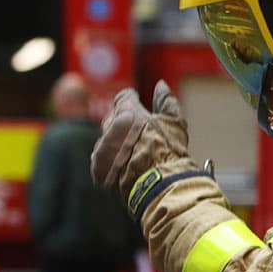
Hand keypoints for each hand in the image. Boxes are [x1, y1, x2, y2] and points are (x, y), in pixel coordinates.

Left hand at [91, 80, 191, 196]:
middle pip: (113, 118)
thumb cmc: (168, 152)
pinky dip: (112, 161)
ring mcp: (101, 149)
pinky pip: (102, 160)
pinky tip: (126, 166)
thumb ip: (165, 101)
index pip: (123, 98)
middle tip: (138, 130)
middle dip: (124, 121)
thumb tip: (160, 85)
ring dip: (117, 142)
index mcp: (126, 111)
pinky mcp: (98, 169)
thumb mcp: (174, 123)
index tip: (136, 102)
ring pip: (106, 140)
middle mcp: (109, 127)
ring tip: (134, 152)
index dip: (131, 99)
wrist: (157, 186)